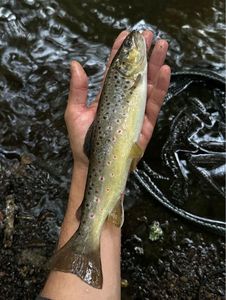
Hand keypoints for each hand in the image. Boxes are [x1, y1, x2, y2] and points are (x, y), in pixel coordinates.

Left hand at [64, 30, 170, 168]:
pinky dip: (160, 87)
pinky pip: (154, 103)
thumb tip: (75, 64)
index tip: (126, 35)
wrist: (94, 164)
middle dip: (142, 53)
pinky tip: (164, 71)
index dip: (120, 52)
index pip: (114, 69)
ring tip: (161, 46)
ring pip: (148, 84)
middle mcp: (123, 99)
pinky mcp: (145, 123)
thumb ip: (78, 90)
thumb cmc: (82, 141)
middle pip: (135, 72)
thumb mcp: (74, 113)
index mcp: (107, 95)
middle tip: (148, 34)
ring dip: (155, 64)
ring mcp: (135, 110)